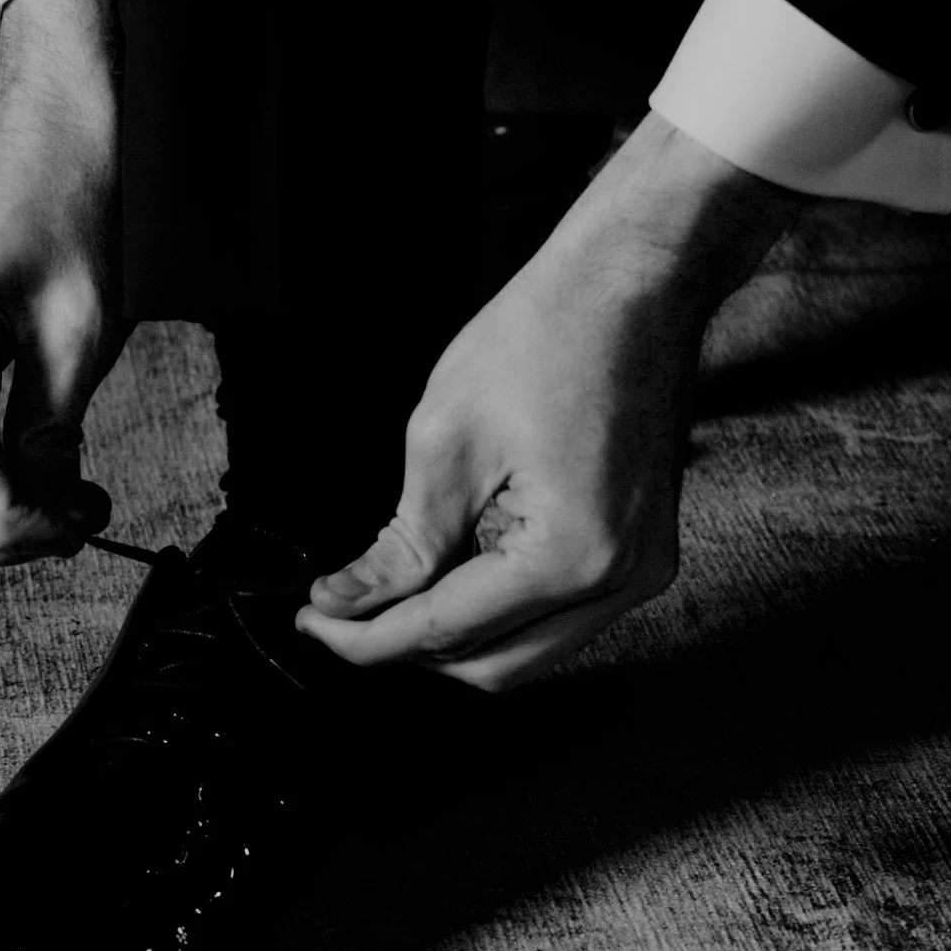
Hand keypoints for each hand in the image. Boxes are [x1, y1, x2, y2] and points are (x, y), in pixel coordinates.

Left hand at [296, 114, 805, 689]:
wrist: (633, 282)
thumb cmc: (547, 336)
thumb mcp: (444, 441)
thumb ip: (399, 545)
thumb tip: (347, 604)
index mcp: (570, 556)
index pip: (445, 631)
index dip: (365, 637)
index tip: (309, 622)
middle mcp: (619, 581)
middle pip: (491, 668)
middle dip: (407, 649)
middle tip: (340, 613)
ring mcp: (641, 571)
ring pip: (527, 653)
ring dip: (454, 636)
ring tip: (388, 591)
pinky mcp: (641, 552)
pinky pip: (559, 617)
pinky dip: (498, 609)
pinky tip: (449, 569)